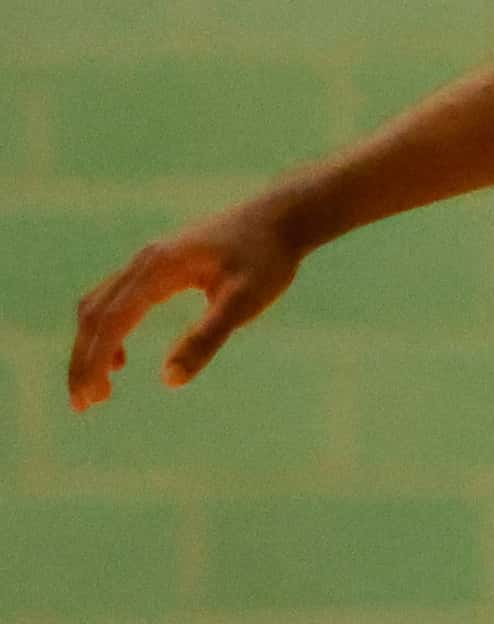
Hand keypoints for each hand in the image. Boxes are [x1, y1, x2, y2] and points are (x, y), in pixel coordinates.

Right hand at [67, 196, 304, 409]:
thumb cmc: (266, 258)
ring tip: (100, 391)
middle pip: (94, 315)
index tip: (91, 400)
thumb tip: (169, 380)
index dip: (95, 361)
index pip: (110, 321)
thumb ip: (206, 338)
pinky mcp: (157, 265)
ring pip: (98, 307)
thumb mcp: (244, 302)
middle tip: (83, 406)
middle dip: (83, 361)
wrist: (281, 217)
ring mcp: (146, 261)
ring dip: (91, 348)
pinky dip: (107, 331)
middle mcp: (142, 262)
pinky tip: (122, 360)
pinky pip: (115, 300)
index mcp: (157, 269)